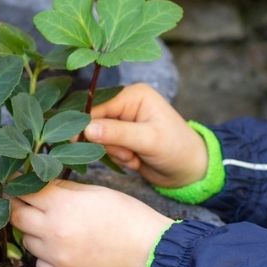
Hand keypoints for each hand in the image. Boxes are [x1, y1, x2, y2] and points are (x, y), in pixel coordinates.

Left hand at [9, 180, 172, 266]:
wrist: (151, 251)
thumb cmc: (127, 216)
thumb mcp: (95, 191)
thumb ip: (62, 188)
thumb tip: (37, 183)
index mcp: (62, 205)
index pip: (23, 191)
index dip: (19, 185)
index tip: (17, 183)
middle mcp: (53, 231)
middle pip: (15, 216)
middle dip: (19, 207)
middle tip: (28, 204)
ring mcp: (56, 256)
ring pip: (26, 240)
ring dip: (34, 232)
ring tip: (54, 227)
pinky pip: (39, 263)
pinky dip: (45, 255)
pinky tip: (63, 248)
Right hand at [83, 83, 206, 187]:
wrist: (190, 170)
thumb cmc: (177, 149)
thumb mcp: (148, 140)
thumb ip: (116, 133)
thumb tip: (86, 129)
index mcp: (133, 95)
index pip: (97, 106)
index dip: (86, 123)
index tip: (75, 140)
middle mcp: (126, 105)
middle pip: (94, 122)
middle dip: (108, 142)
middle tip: (128, 152)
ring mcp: (123, 122)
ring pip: (98, 138)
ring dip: (115, 152)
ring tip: (135, 156)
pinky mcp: (122, 138)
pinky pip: (105, 148)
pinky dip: (118, 158)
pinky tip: (135, 159)